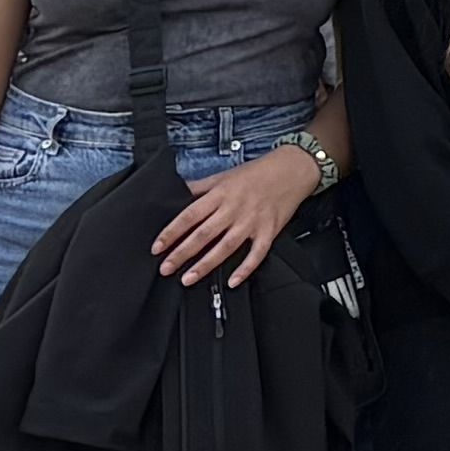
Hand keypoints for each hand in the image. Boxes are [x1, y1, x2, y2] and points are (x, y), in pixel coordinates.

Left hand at [149, 142, 321, 287]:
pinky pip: (256, 254)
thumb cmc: (256, 173)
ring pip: (225, 247)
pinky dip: (245, 269)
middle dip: (182, 253)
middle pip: (203, 234)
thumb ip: (199, 187)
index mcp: (220, 194)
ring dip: (206, 264)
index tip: (157, 247)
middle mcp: (234, 209)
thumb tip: (175, 194)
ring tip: (188, 278)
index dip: (171, 233)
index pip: (189, 216)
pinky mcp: (269, 231)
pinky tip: (232, 281)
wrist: (292, 169)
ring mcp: (252, 222)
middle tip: (166, 268)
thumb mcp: (223, 175)